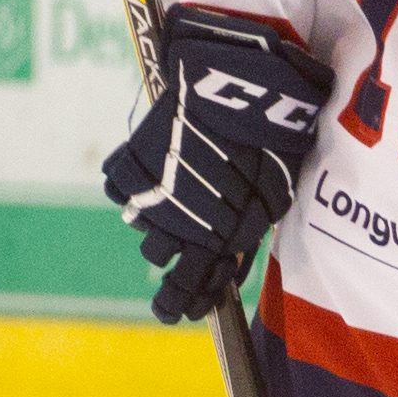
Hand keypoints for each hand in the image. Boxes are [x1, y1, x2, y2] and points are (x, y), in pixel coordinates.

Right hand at [102, 6, 333, 322]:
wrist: (246, 85)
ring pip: (140, 226)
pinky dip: (134, 184)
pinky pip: (120, 188)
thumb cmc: (277, 136)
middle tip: (179, 244)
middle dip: (172, 252)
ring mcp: (154, 192)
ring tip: (173, 199)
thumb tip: (232, 260)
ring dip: (155, 217)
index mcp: (223, 235)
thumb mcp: (276, 191)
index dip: (182, 301)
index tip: (177, 311)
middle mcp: (182, 221)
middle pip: (159, 257)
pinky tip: (153, 173)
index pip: (191, 285)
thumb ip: (249, 227)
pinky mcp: (133, 160)